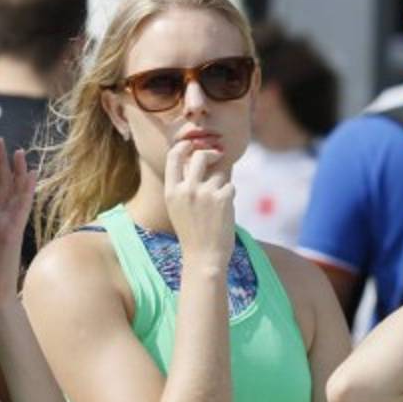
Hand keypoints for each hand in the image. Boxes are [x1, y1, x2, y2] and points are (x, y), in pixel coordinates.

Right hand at [162, 140, 235, 265]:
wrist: (204, 257)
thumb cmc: (192, 234)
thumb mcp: (178, 209)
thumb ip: (184, 186)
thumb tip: (199, 160)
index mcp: (171, 192)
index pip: (173, 156)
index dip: (184, 146)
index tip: (193, 144)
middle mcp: (186, 189)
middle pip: (200, 156)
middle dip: (211, 153)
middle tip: (218, 155)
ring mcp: (205, 192)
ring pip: (220, 174)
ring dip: (222, 185)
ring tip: (218, 206)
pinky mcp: (223, 197)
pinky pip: (231, 186)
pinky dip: (230, 197)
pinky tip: (224, 213)